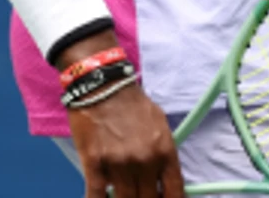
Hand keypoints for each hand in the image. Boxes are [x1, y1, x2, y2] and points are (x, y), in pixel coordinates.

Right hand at [66, 80, 182, 197]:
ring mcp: (119, 163)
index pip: (174, 192)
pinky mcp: (94, 162)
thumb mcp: (159, 124)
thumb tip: (162, 180)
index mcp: (164, 151)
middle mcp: (144, 161)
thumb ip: (162, 153)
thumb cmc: (131, 102)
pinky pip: (96, 195)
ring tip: (120, 196)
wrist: (101, 83)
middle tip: (140, 196)